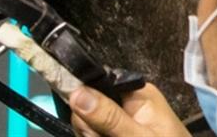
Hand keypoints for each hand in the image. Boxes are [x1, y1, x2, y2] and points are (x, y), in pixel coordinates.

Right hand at [67, 82, 188, 136]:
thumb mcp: (139, 136)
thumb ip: (109, 117)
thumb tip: (77, 92)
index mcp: (137, 93)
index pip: (97, 84)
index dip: (86, 104)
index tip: (91, 127)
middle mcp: (128, 103)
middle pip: (88, 108)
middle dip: (91, 129)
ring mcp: (123, 121)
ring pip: (88, 127)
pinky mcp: (118, 133)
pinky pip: (96, 134)